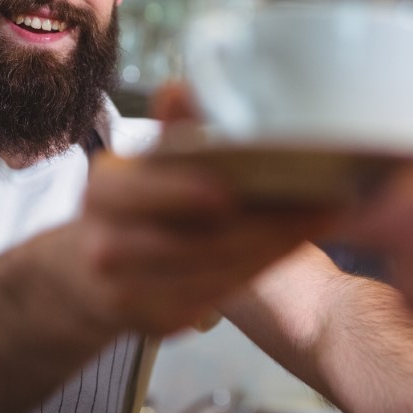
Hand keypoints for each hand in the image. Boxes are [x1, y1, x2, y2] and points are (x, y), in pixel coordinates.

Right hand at [53, 83, 338, 336]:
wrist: (90, 278)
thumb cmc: (135, 209)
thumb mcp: (141, 167)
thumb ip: (169, 132)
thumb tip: (178, 89)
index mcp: (104, 192)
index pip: (147, 192)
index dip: (184, 193)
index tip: (230, 191)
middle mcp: (107, 246)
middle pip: (196, 240)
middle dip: (264, 223)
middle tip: (322, 201)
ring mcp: (128, 292)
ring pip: (214, 272)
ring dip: (273, 247)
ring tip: (321, 218)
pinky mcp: (156, 323)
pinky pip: (215, 296)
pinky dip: (259, 269)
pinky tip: (292, 245)